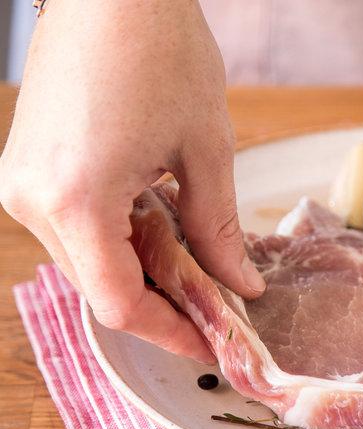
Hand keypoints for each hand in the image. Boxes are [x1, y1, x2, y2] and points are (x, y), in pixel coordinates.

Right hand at [0, 0, 264, 362]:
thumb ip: (219, 229)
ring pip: (87, 262)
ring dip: (142, 271)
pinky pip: (74, 229)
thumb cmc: (161, 51)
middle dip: (162, 302)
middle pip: (101, 287)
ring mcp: (21, 184)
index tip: (210, 342)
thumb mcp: (207, 149)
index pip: (121, 304)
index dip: (169, 332)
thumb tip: (240, 285)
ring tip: (195, 260)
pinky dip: (119, 241)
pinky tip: (159, 226)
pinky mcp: (26, 168)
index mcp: (77, 200)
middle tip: (216, 302)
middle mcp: (32, 201)